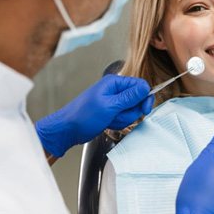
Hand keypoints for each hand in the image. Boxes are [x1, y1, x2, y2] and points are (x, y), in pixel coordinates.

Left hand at [36, 74, 153, 156]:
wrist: (67, 130)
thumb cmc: (83, 116)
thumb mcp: (109, 106)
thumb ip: (129, 97)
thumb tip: (145, 88)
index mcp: (114, 83)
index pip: (140, 85)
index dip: (145, 97)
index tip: (144, 109)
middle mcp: (115, 90)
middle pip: (137, 99)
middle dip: (131, 111)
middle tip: (119, 115)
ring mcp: (113, 101)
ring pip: (132, 110)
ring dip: (124, 118)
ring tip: (110, 120)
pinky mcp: (112, 111)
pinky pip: (124, 117)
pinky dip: (119, 122)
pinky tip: (108, 123)